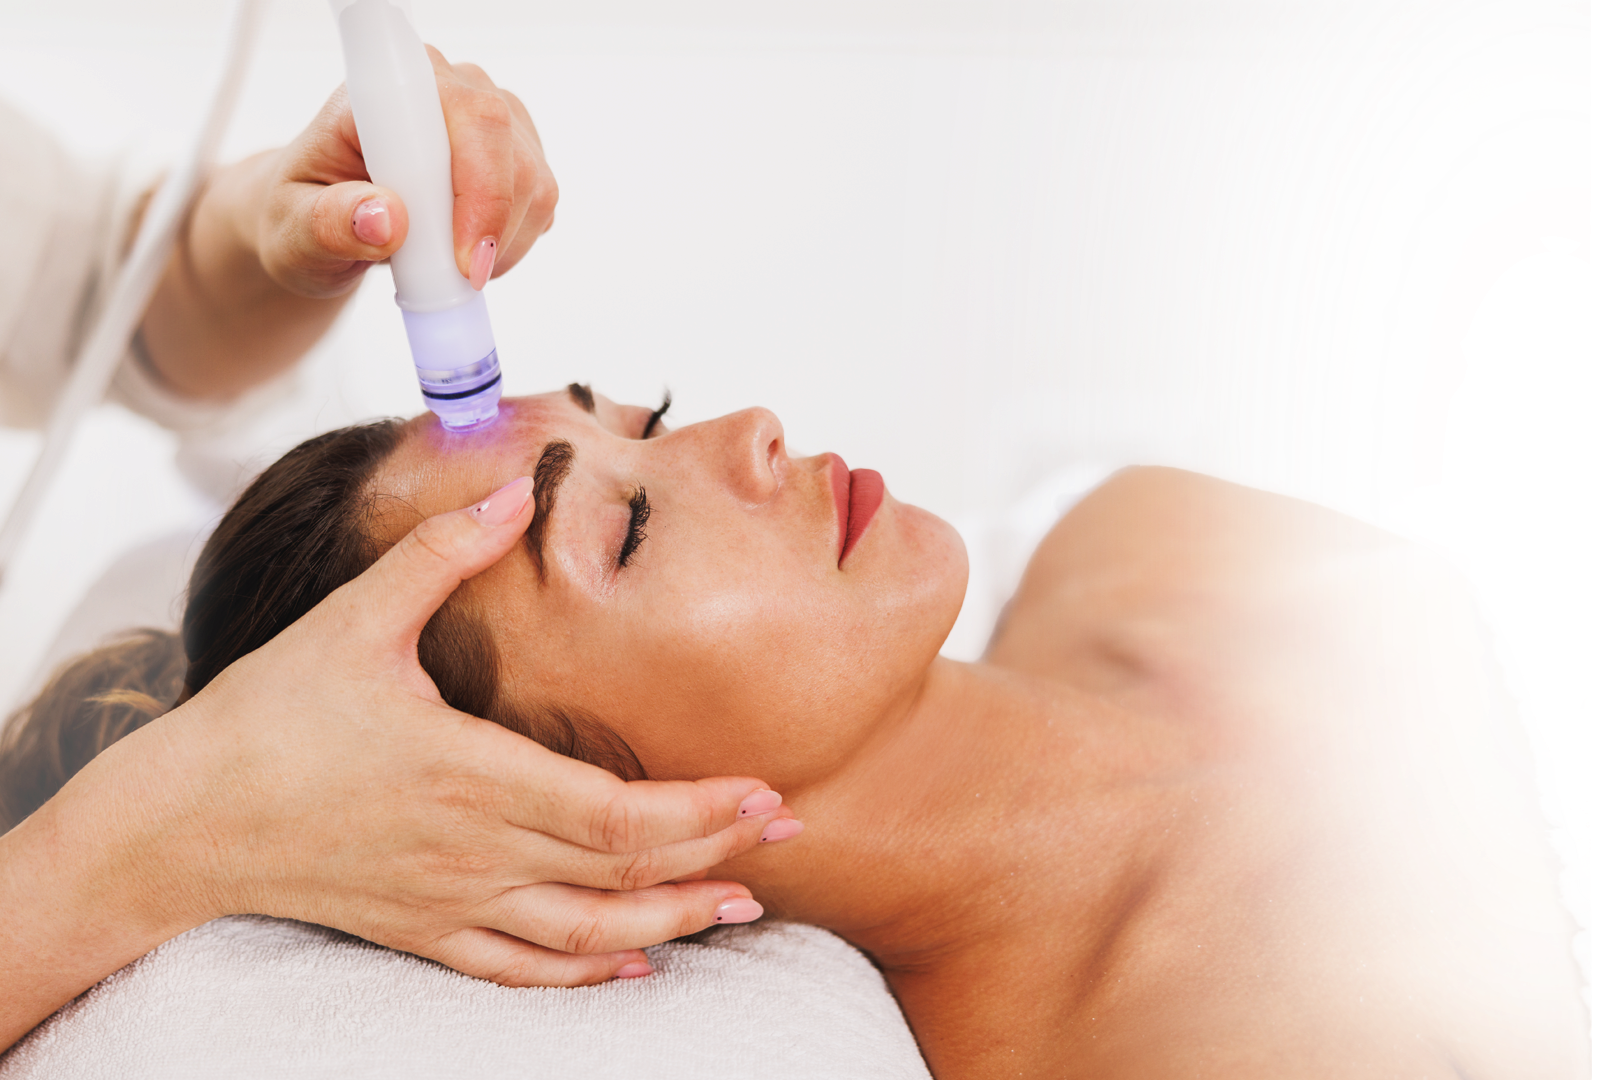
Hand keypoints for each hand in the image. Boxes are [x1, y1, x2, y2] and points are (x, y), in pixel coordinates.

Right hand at [149, 475, 791, 984]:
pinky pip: (521, 971)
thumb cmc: (266, 717)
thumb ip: (441, 551)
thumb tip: (516, 481)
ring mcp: (449, 903)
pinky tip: (637, 961)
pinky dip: (588, 972)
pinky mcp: (423, 932)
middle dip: (715, 855)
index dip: (700, 810)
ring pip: (586, 935)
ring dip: (673, 922)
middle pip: (621, 871)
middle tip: (788, 833)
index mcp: (468, 774)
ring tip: (743, 906)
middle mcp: (472, 851)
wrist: (179, 822)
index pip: (615, 811)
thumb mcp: (353, 620)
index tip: (763, 790)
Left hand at [258, 46, 555, 297]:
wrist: (321, 219)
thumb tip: (384, 218)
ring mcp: (489, 120)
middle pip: (508, 150)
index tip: (462, 260)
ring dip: (501, 243)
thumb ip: (329, 223)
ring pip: (533, 183)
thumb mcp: (293, 230)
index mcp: (390, 92)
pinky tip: (467, 252)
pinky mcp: (515, 154)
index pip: (462, 115)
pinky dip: (511, 244)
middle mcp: (447, 90)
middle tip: (457, 279)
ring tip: (447, 267)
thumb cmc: (305, 213)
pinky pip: (541, 205)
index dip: (475, 189)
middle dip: (493, 229)